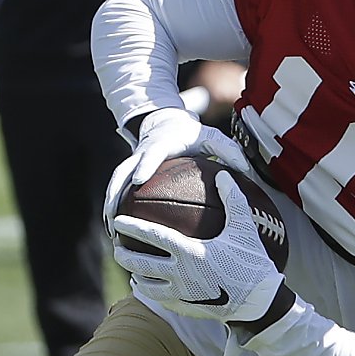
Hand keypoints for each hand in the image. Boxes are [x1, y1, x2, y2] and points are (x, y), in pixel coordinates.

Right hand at [102, 106, 248, 222]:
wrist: (166, 123)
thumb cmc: (192, 135)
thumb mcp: (212, 138)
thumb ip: (228, 151)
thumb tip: (244, 171)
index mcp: (161, 144)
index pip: (150, 154)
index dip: (144, 166)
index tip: (139, 181)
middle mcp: (141, 154)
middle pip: (122, 173)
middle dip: (115, 194)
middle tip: (115, 218)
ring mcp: (132, 163)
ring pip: (115, 184)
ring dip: (110, 206)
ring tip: (111, 233)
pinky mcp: (128, 172)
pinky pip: (117, 191)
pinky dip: (113, 208)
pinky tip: (117, 232)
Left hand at [112, 171, 286, 326]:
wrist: (259, 303)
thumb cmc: (252, 262)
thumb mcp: (244, 228)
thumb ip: (232, 198)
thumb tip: (222, 174)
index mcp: (190, 252)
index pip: (153, 237)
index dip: (133, 227)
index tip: (118, 221)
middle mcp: (180, 274)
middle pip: (141, 264)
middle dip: (123, 254)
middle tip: (115, 246)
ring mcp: (181, 294)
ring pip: (147, 285)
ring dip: (135, 274)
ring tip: (129, 267)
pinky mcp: (186, 308)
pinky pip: (160, 299)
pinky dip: (149, 291)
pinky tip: (146, 286)